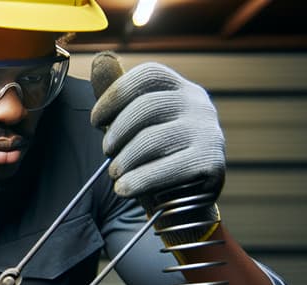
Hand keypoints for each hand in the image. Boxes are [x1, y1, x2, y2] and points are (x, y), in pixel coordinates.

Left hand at [90, 55, 223, 244]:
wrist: (184, 202)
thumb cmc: (154, 158)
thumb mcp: (135, 126)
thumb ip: (119, 96)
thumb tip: (100, 59)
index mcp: (181, 89)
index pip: (147, 76)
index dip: (115, 95)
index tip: (96, 121)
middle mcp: (199, 104)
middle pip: (147, 106)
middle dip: (117, 132)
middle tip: (107, 153)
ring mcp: (208, 132)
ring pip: (152, 139)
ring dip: (124, 160)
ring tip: (115, 174)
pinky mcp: (211, 162)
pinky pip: (165, 169)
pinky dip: (138, 181)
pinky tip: (124, 189)